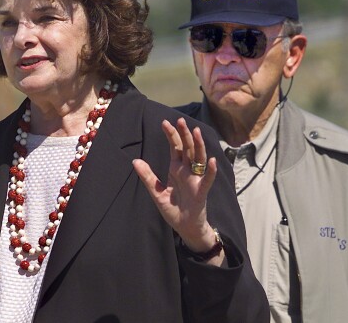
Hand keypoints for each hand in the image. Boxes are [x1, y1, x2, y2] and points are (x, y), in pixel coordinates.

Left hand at [133, 117, 222, 263]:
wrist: (185, 227)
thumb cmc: (173, 209)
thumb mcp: (156, 193)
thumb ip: (147, 177)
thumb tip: (135, 161)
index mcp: (176, 169)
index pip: (175, 147)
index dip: (171, 135)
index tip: (165, 122)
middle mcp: (187, 171)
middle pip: (187, 148)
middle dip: (184, 134)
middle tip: (180, 120)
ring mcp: (196, 179)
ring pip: (199, 158)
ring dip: (198, 145)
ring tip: (196, 131)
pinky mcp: (201, 191)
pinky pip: (207, 179)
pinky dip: (210, 170)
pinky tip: (212, 160)